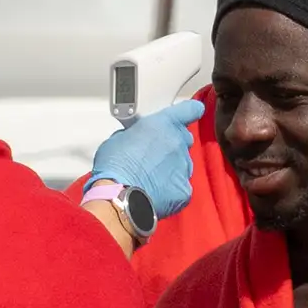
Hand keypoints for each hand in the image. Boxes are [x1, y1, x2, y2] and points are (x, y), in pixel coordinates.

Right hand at [89, 99, 203, 216]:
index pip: (190, 110)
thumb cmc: (114, 168)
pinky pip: (181, 188)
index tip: (192, 111)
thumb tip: (135, 138)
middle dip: (172, 146)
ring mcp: (183, 167)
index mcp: (162, 124)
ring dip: (171, 169)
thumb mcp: (118, 138)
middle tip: (154, 155)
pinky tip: (154, 193)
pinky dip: (171, 190)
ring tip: (150, 178)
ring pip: (183, 165)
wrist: (118, 197)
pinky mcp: (184, 190)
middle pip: (184, 140)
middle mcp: (177, 143)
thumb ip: (135, 133)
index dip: (191, 111)